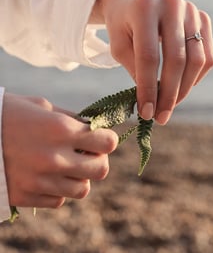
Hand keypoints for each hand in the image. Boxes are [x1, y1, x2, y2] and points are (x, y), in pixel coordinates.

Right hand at [2, 93, 117, 208]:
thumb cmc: (8, 113)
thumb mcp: (42, 107)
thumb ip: (70, 119)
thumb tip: (93, 127)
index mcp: (61, 129)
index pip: (107, 142)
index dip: (108, 138)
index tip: (102, 136)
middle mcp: (55, 157)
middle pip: (101, 170)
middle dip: (99, 159)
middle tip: (88, 152)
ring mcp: (41, 180)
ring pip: (82, 189)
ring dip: (80, 177)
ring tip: (68, 165)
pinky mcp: (26, 196)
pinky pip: (59, 201)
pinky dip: (60, 190)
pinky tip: (49, 176)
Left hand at [92, 0, 212, 124]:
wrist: (135, 1)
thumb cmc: (123, 25)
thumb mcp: (118, 45)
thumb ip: (136, 70)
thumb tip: (154, 102)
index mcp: (144, 7)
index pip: (149, 56)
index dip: (148, 88)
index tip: (147, 113)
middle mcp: (172, 3)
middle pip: (176, 59)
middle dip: (169, 94)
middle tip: (161, 117)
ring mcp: (191, 9)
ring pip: (197, 60)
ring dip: (185, 89)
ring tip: (170, 105)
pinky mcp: (203, 18)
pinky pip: (207, 56)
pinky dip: (196, 77)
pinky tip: (182, 87)